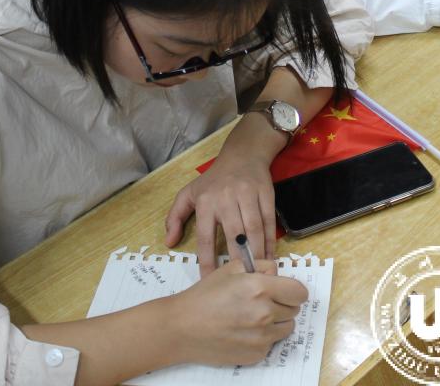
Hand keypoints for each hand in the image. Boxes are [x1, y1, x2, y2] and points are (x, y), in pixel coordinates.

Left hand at [164, 143, 275, 275]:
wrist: (242, 155)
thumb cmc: (213, 180)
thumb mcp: (189, 194)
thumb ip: (175, 217)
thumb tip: (169, 243)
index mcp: (205, 202)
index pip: (205, 237)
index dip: (208, 261)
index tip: (210, 281)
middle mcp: (226, 198)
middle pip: (234, 234)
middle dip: (239, 259)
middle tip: (241, 282)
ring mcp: (248, 195)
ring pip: (254, 229)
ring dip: (257, 253)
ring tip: (258, 274)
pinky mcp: (265, 194)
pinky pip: (269, 221)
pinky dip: (270, 241)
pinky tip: (270, 256)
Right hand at [165, 258, 306, 365]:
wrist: (182, 328)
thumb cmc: (204, 296)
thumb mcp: (231, 269)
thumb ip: (261, 266)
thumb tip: (277, 272)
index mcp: (261, 288)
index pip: (299, 292)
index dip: (293, 290)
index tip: (285, 291)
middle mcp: (265, 313)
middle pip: (294, 310)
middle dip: (282, 304)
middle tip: (263, 302)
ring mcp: (262, 337)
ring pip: (286, 328)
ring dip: (276, 322)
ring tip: (253, 317)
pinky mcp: (256, 354)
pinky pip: (271, 343)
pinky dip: (263, 338)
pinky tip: (244, 331)